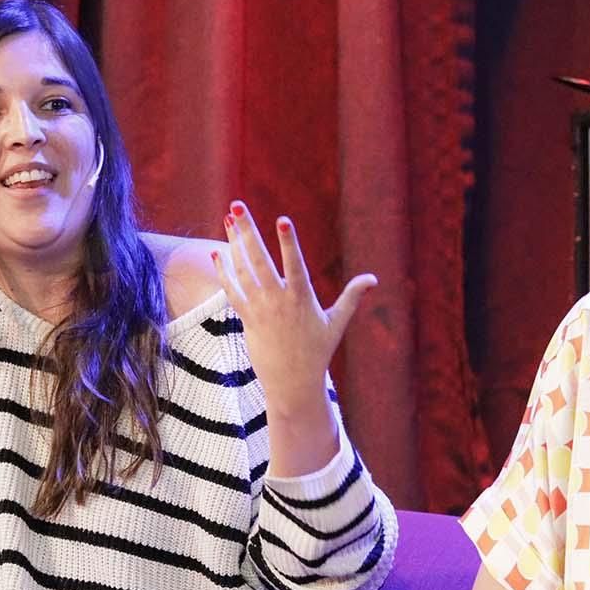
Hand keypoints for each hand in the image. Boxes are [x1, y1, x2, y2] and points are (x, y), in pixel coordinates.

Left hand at [213, 200, 375, 416]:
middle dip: (248, 231)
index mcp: (302, 298)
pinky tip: (217, 252)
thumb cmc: (318, 351)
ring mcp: (259, 309)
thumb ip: (352, 297)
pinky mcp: (246, 318)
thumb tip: (372, 279)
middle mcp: (278, 300)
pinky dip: (224, 272)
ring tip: (228, 218)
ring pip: (243, 270)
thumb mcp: (337, 323)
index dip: (288, 242)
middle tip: (237, 206)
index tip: (282, 220)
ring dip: (234, 243)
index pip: (294, 264)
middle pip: (259, 259)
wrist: (292, 383)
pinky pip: (232, 291)